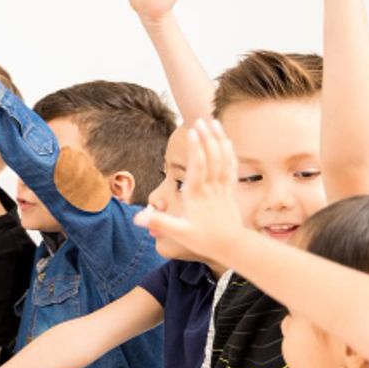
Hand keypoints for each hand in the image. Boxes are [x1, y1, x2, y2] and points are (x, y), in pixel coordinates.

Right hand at [134, 119, 244, 263]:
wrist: (232, 247)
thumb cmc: (204, 240)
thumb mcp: (179, 233)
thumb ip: (159, 223)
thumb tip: (136, 217)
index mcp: (197, 196)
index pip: (197, 167)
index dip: (195, 148)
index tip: (192, 131)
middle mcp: (211, 188)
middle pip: (211, 158)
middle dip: (206, 137)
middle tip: (199, 120)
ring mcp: (222, 188)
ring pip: (223, 159)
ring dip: (218, 139)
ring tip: (213, 122)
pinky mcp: (229, 191)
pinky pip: (230, 168)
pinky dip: (229, 152)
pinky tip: (226, 140)